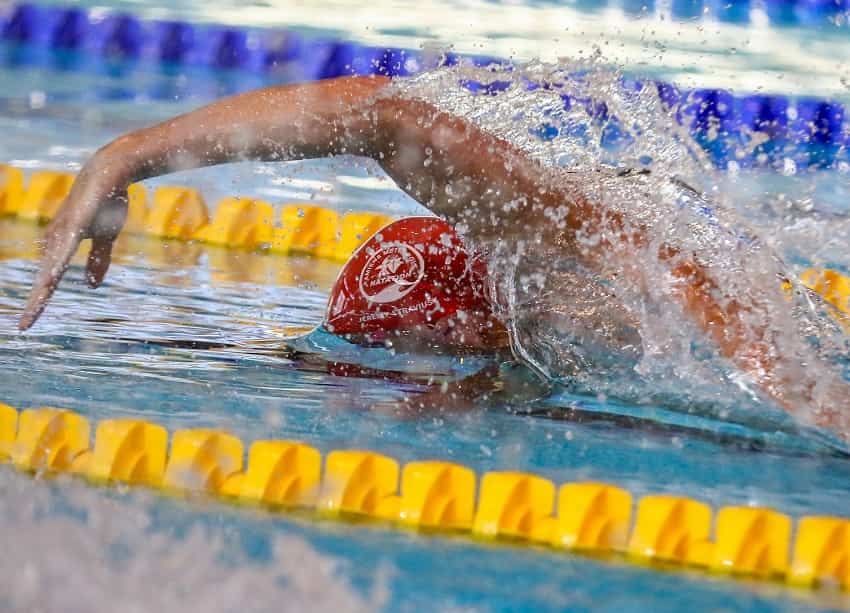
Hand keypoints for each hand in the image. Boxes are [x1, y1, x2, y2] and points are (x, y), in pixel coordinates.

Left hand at [19, 157, 128, 330]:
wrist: (109, 171)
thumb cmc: (105, 202)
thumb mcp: (104, 237)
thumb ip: (97, 260)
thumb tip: (91, 286)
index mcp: (61, 245)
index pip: (48, 280)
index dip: (39, 302)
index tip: (28, 324)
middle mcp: (56, 240)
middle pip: (44, 280)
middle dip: (35, 304)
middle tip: (23, 328)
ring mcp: (63, 232)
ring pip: (51, 269)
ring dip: (42, 293)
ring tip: (33, 312)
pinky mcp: (74, 224)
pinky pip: (64, 251)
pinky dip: (57, 268)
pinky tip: (52, 280)